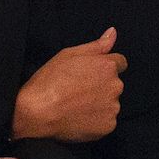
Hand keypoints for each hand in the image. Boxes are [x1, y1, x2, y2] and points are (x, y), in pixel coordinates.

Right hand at [11, 26, 126, 141]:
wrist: (38, 112)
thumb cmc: (51, 80)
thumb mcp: (69, 54)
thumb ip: (96, 45)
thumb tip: (113, 32)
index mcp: (107, 66)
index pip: (120, 63)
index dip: (104, 67)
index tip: (91, 73)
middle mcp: (115, 86)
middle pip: (114, 84)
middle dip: (102, 85)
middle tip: (79, 90)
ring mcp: (112, 107)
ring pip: (110, 103)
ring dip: (100, 103)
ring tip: (77, 105)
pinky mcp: (108, 126)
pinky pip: (107, 121)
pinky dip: (96, 120)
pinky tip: (80, 117)